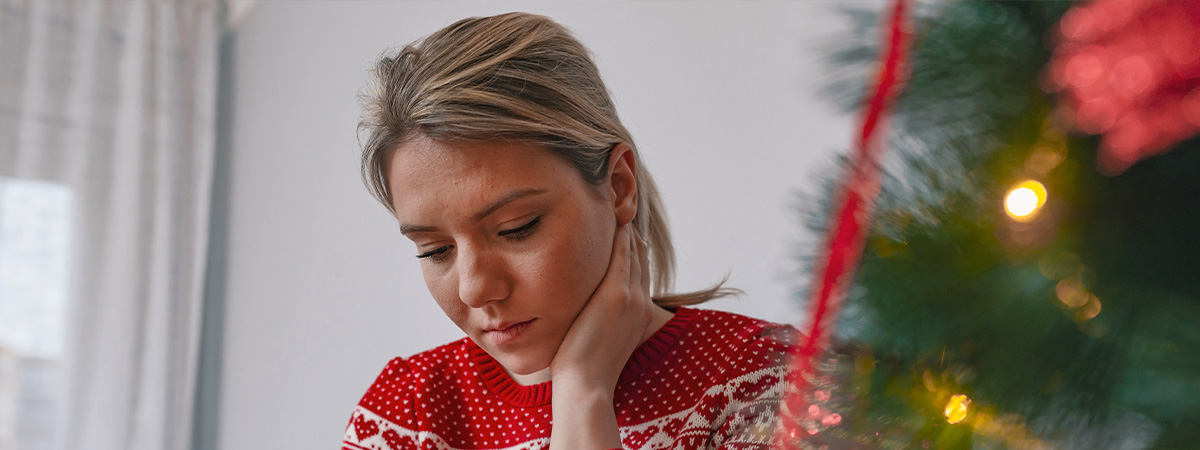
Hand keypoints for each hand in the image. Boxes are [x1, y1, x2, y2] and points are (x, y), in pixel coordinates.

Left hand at [548, 222, 654, 449]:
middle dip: (629, 234)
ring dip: (624, 229)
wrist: (586, 385)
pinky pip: (621, 254)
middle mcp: (639, 302)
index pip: (638, 271)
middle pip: (638, 257)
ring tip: (615, 206)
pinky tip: (611, 218)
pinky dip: (618, 235)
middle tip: (619, 209)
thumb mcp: (597, 341)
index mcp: (637, 314)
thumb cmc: (582, 369)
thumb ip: (597, 321)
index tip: (621, 231)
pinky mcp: (616, 294)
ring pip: (631, 252)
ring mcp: (630, 297)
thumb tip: (584, 314)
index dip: (632, 249)